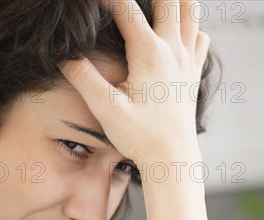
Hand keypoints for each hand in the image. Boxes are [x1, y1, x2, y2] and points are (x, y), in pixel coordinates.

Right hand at [58, 0, 209, 164]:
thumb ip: (83, 77)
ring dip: (176, 3)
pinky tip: (175, 33)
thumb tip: (63, 53)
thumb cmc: (140, 137)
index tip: (91, 2)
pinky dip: (190, 26)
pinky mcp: (193, 73)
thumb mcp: (105, 108)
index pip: (126, 7)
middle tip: (124, 3)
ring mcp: (187, 60)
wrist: (173, 159)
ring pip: (191, 12)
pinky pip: (200, 37)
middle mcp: (173, 50)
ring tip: (155, 6)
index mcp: (149, 53)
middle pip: (168, 0)